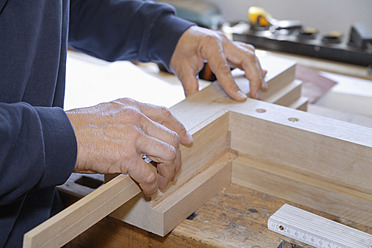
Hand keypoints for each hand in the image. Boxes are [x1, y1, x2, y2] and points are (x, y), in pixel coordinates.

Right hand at [67, 98, 192, 195]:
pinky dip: (152, 185)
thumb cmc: (77, 127)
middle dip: (176, 158)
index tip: (187, 139)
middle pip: (172, 137)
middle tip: (172, 171)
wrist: (58, 136)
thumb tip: (140, 136)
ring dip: (168, 172)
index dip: (180, 128)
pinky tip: (147, 190)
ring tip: (162, 182)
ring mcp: (132, 135)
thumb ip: (127, 119)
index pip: (165, 114)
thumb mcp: (107, 112)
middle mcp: (136, 117)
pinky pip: (149, 173)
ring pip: (168, 154)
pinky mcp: (125, 155)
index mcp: (131, 106)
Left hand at [170, 26, 266, 100]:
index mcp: (210, 44)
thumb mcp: (182, 69)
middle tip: (256, 95)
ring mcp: (228, 42)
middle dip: (255, 77)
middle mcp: (223, 41)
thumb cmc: (180, 48)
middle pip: (247, 58)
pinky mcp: (230, 46)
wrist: (177, 36)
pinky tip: (259, 75)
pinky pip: (246, 54)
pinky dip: (253, 66)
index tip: (241, 98)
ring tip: (260, 88)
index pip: (224, 69)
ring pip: (250, 55)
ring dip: (257, 71)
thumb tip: (196, 102)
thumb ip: (190, 86)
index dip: (233, 86)